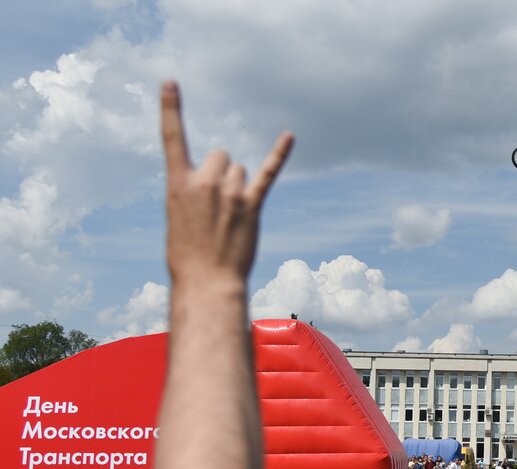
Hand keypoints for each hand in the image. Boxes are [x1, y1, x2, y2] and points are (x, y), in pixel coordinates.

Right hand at [160, 81, 292, 288]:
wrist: (207, 282)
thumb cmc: (188, 256)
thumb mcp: (178, 218)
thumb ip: (193, 193)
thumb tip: (216, 187)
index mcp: (178, 183)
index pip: (171, 137)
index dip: (170, 108)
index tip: (170, 81)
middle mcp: (204, 182)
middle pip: (220, 156)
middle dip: (221, 174)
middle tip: (217, 207)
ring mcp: (230, 193)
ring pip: (240, 170)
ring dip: (239, 187)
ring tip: (231, 218)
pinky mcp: (252, 205)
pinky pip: (267, 174)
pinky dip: (279, 154)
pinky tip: (289, 136)